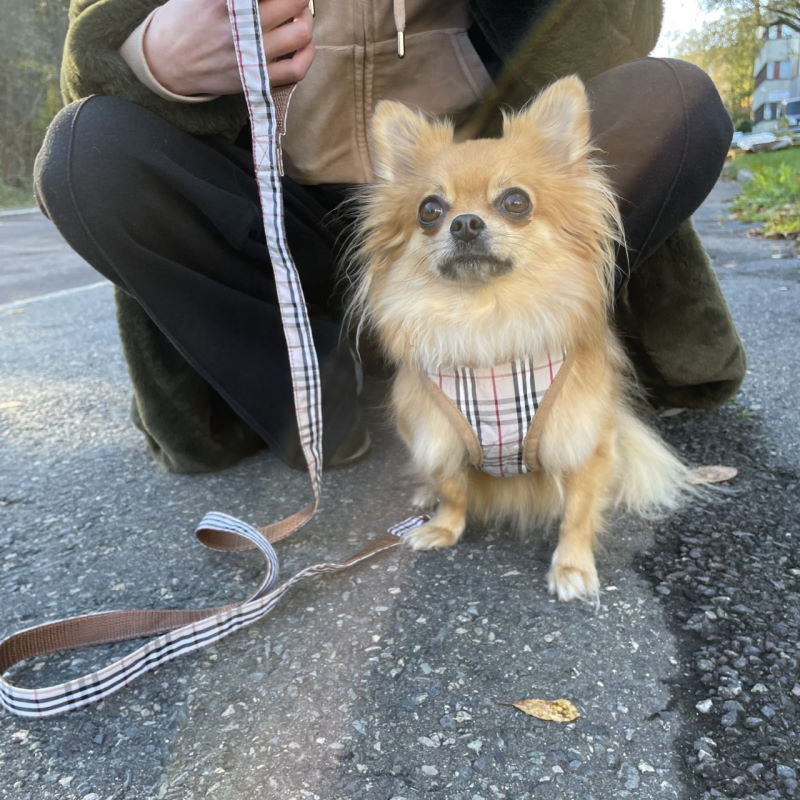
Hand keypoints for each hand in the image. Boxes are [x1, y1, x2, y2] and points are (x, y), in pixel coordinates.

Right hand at [144, 0, 313, 95]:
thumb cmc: (188, 18)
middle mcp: (242, 25)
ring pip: (301, 33)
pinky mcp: (256, 78)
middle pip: (294, 2)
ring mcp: (251, 54)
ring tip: (298, 16)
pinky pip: (296, 69)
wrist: (169, 61)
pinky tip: (303, 44)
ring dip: (306, 20)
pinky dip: (307, 54)